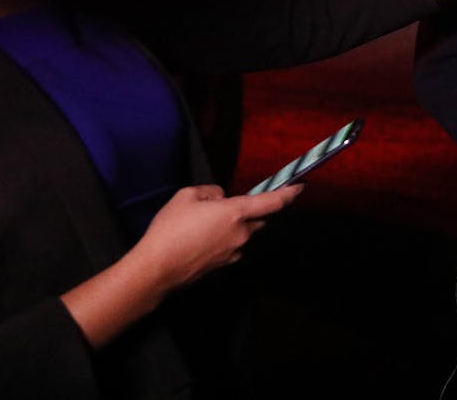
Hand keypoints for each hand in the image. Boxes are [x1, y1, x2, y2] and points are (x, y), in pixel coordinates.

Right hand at [130, 184, 302, 292]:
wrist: (156, 269)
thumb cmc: (170, 229)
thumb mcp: (187, 196)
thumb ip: (211, 192)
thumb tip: (220, 199)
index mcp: (236, 213)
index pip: (273, 202)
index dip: (289, 193)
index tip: (301, 188)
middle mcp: (241, 234)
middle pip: (258, 218)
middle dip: (251, 211)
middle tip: (228, 207)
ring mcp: (234, 252)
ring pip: (244, 234)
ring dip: (234, 226)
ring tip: (203, 225)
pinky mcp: (224, 265)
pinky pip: (231, 247)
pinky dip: (223, 240)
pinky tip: (200, 240)